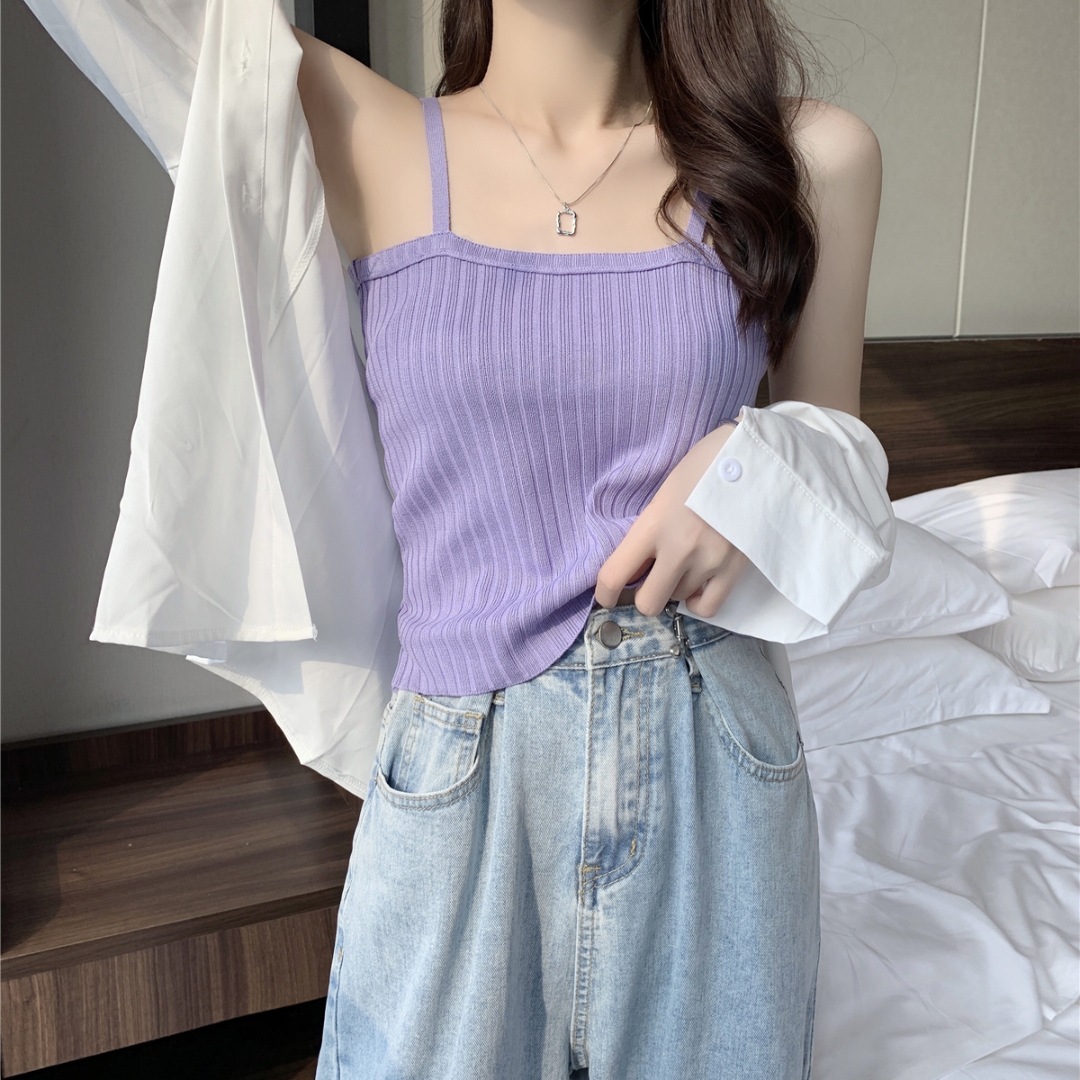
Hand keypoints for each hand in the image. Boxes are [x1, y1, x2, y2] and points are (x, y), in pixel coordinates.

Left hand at [593, 422, 749, 618]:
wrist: (755, 458)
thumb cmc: (704, 466)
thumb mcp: (664, 494)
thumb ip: (649, 531)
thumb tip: (636, 566)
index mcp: (653, 524)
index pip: (613, 576)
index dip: (604, 594)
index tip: (606, 595)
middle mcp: (678, 549)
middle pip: (648, 602)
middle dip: (644, 595)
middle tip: (649, 581)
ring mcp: (708, 562)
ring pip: (679, 600)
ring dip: (676, 588)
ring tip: (684, 565)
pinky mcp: (734, 569)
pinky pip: (709, 606)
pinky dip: (699, 600)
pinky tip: (699, 584)